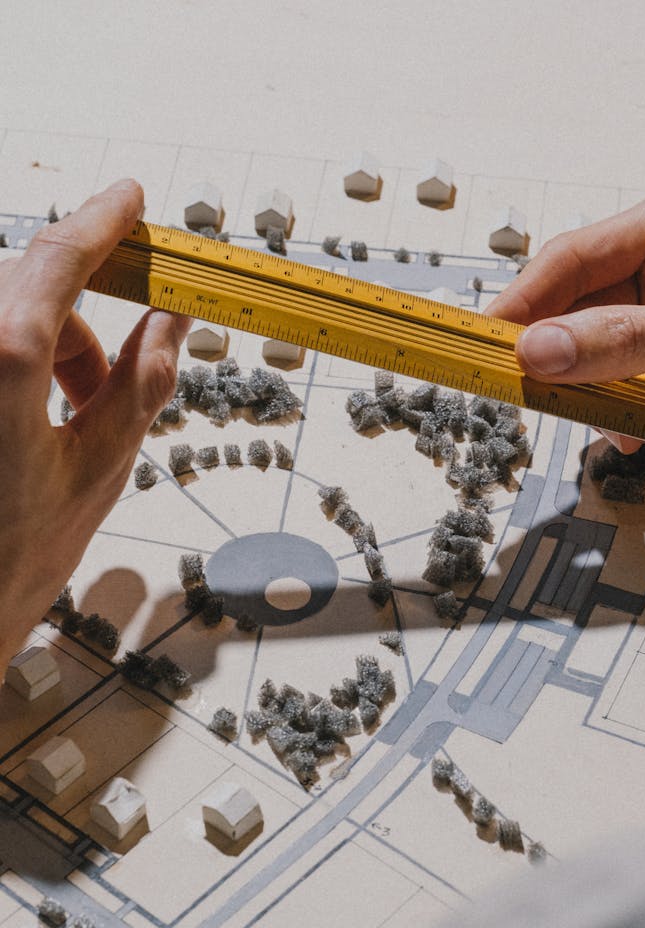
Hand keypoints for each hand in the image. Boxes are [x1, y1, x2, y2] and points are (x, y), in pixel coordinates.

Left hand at [0, 180, 190, 676]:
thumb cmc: (18, 555)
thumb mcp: (104, 464)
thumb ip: (144, 377)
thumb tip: (172, 318)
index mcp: (4, 358)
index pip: (59, 257)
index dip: (102, 221)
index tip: (128, 199)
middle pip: (28, 284)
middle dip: (79, 321)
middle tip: (110, 381)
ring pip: (4, 312)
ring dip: (44, 347)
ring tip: (65, 419)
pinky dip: (17, 361)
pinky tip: (30, 416)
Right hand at [485, 178, 644, 454]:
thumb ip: (629, 342)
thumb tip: (540, 352)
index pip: (571, 257)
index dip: (523, 306)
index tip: (488, 349)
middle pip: (579, 313)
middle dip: (581, 366)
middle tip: (562, 402)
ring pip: (602, 359)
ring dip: (620, 402)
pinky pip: (633, 387)